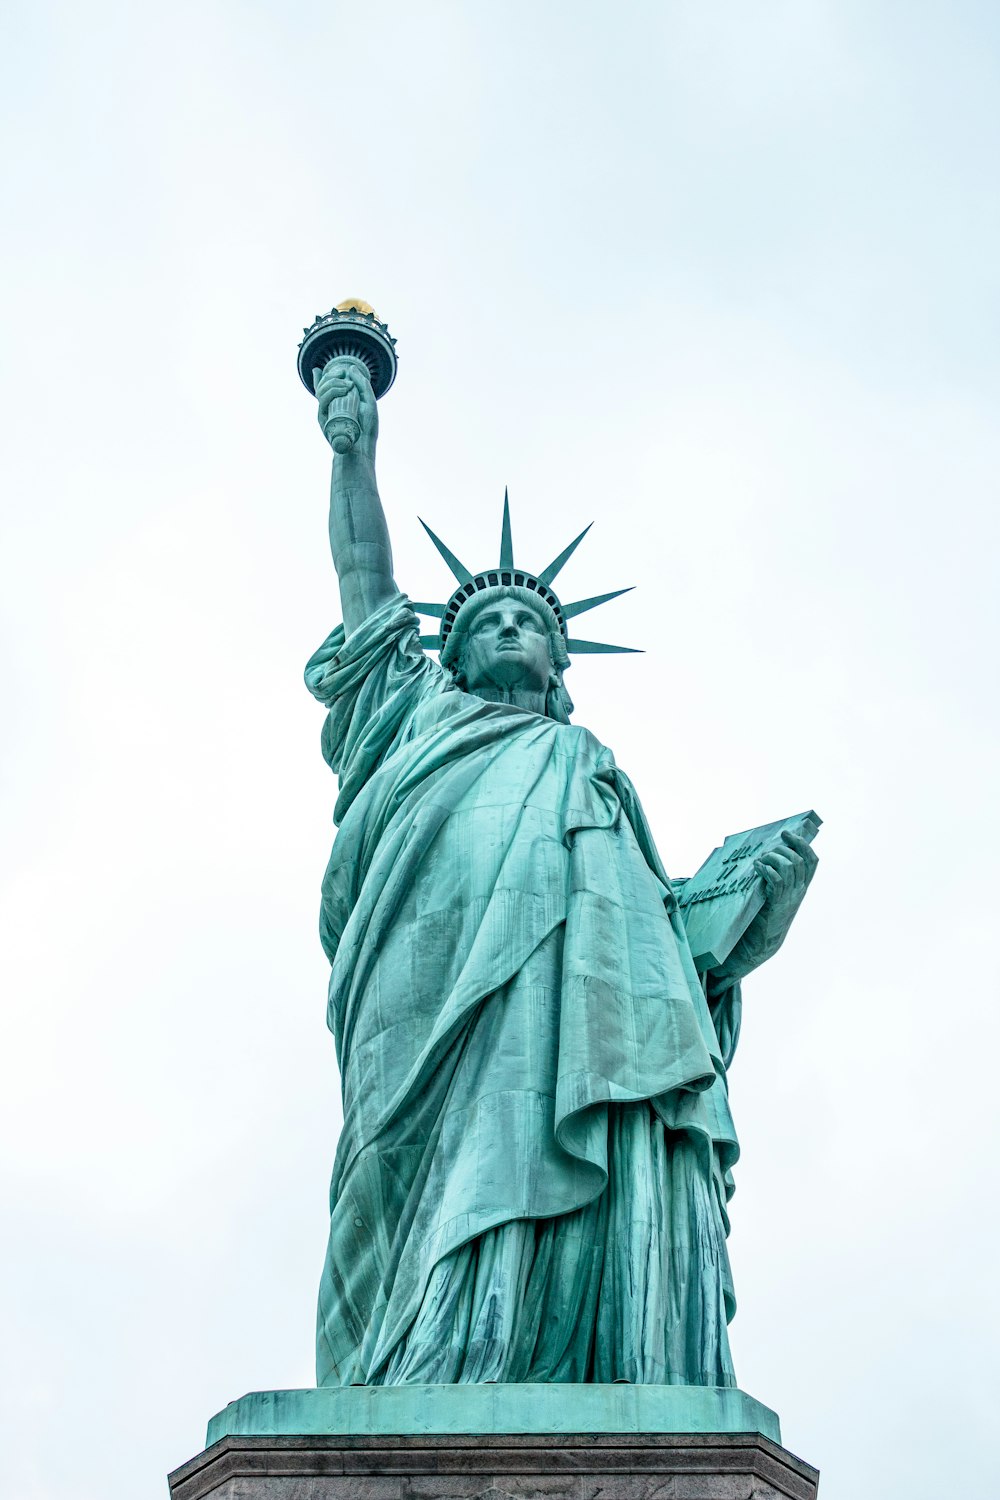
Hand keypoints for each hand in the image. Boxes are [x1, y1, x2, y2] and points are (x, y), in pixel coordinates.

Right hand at [314, 357, 378, 460]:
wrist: (363, 448)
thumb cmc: (367, 428)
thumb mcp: (369, 402)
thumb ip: (362, 384)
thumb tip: (351, 368)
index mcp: (338, 404)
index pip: (326, 388)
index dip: (321, 378)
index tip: (321, 370)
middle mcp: (329, 408)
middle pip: (322, 386)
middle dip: (332, 376)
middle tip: (344, 374)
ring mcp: (325, 412)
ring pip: (321, 390)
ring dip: (333, 382)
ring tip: (347, 384)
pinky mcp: (323, 419)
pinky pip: (323, 401)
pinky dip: (332, 392)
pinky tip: (344, 389)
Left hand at [715, 830, 817, 981]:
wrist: (761, 942)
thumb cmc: (764, 915)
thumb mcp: (776, 894)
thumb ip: (777, 878)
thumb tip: (767, 854)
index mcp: (801, 887)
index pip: (812, 861)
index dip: (802, 844)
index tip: (788, 833)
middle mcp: (799, 891)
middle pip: (800, 860)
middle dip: (783, 849)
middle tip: (768, 850)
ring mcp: (789, 898)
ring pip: (790, 867)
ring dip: (773, 858)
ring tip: (761, 860)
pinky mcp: (776, 904)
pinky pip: (777, 880)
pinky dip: (767, 870)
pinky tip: (757, 868)